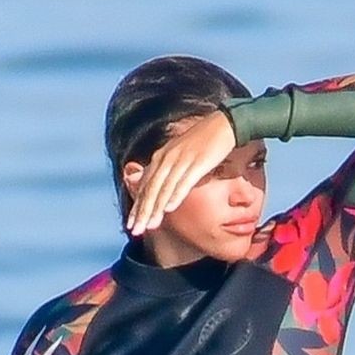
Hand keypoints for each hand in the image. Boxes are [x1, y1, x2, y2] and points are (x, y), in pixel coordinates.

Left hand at [124, 110, 235, 235]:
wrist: (224, 123)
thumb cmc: (203, 141)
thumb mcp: (180, 154)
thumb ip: (168, 170)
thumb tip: (161, 188)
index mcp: (161, 157)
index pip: (145, 186)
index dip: (137, 207)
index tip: (131, 225)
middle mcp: (167, 158)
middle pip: (151, 189)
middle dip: (142, 212)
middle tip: (135, 231)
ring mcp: (182, 160)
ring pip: (164, 188)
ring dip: (156, 208)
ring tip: (150, 226)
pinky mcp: (198, 162)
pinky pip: (184, 181)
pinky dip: (175, 195)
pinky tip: (170, 209)